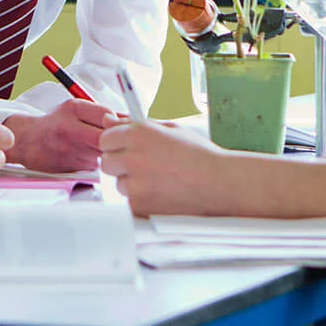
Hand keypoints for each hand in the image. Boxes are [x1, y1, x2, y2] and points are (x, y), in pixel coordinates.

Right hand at [4, 100, 120, 172]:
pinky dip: (98, 164)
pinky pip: (94, 169)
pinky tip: (92, 158)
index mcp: (73, 115)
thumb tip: (127, 120)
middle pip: (106, 143)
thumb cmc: (55, 122)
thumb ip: (100, 111)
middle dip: (118, 142)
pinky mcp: (70, 172)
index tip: (128, 126)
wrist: (28, 141)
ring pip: (102, 158)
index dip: (121, 125)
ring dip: (108, 154)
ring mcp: (69, 156)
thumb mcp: (76, 107)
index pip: (107, 120)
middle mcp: (70, 136)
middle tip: (123, 141)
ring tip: (105, 148)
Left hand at [100, 121, 234, 216]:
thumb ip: (134, 124)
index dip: (117, 144)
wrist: (220, 183)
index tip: (128, 148)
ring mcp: (134, 184)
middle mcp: (132, 158)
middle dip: (120, 164)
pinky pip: (130, 202)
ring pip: (119, 184)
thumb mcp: (169, 129)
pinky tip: (163, 193)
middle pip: (106, 162)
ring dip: (132, 183)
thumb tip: (108, 120)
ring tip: (160, 181)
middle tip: (144, 166)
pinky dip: (142, 200)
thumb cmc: (199, 155)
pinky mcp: (138, 206)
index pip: (105, 139)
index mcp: (138, 134)